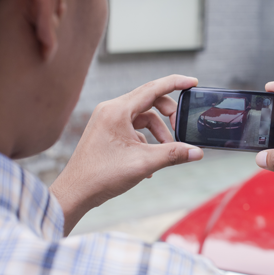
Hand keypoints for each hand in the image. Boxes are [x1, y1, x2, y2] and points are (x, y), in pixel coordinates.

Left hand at [51, 75, 203, 234]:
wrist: (76, 192)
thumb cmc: (102, 175)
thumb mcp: (144, 163)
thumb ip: (173, 154)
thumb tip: (197, 152)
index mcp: (117, 111)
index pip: (153, 88)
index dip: (176, 83)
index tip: (193, 82)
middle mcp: (111, 110)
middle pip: (149, 101)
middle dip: (169, 115)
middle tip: (180, 130)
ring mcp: (107, 121)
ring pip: (143, 117)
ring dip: (159, 132)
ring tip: (166, 151)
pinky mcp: (107, 132)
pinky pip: (134, 129)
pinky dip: (147, 141)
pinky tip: (150, 161)